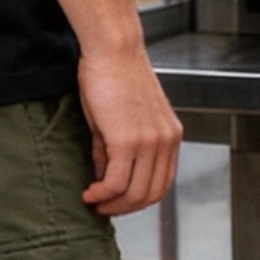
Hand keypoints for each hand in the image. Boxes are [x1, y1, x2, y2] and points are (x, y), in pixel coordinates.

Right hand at [77, 42, 182, 217]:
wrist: (114, 50)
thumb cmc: (114, 74)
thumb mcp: (122, 117)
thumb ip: (117, 148)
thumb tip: (106, 174)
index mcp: (170, 135)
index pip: (162, 183)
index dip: (139, 199)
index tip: (117, 201)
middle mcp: (166, 141)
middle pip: (151, 195)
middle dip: (125, 208)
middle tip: (102, 208)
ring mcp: (149, 143)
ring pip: (135, 194)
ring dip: (112, 205)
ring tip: (93, 202)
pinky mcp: (128, 141)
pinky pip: (116, 182)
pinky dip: (101, 194)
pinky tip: (89, 192)